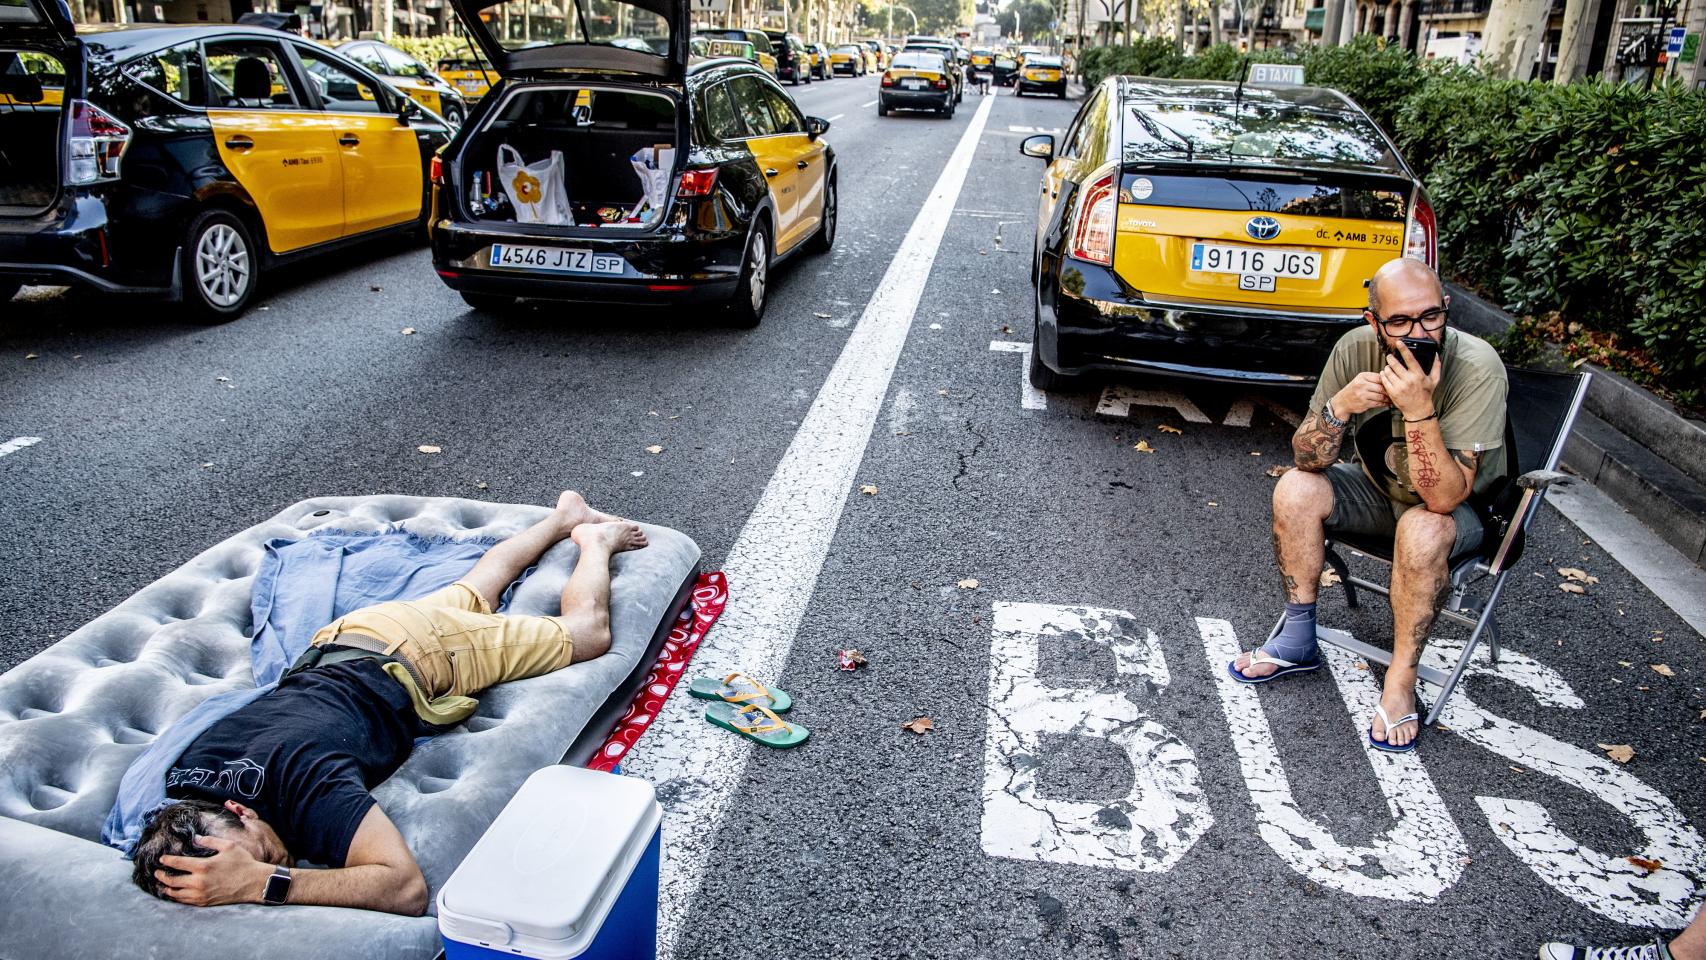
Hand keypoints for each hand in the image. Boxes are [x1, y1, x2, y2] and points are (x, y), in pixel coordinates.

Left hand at [155, 834, 271, 906]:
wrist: (254, 883)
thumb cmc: (243, 862)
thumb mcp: (229, 846)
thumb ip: (210, 841)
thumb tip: (196, 838)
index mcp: (203, 866)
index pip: (177, 864)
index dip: (167, 861)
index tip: (161, 859)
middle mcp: (199, 882)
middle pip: (172, 881)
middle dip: (161, 876)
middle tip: (157, 872)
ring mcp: (201, 894)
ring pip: (176, 894)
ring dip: (166, 889)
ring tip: (161, 885)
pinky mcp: (204, 902)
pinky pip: (184, 901)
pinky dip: (176, 897)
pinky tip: (174, 894)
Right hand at [1332, 371, 1389, 417]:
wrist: (1342, 402)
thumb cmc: (1353, 390)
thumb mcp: (1360, 380)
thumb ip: (1372, 379)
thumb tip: (1388, 379)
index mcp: (1362, 377)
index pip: (1380, 377)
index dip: (1388, 380)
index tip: (1393, 383)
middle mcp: (1362, 385)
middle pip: (1382, 387)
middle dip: (1389, 391)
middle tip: (1395, 392)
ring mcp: (1362, 395)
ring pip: (1381, 396)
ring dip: (1388, 398)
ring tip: (1392, 398)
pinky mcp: (1364, 404)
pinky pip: (1378, 403)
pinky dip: (1384, 404)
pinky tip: (1386, 403)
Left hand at [1379, 340, 1441, 419]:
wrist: (1418, 410)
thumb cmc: (1426, 394)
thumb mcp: (1434, 380)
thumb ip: (1436, 366)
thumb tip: (1436, 354)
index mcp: (1418, 375)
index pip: (1410, 359)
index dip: (1404, 349)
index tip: (1399, 342)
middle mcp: (1408, 380)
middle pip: (1395, 364)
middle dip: (1390, 358)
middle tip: (1389, 357)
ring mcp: (1399, 387)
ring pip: (1388, 371)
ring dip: (1387, 367)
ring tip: (1389, 367)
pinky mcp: (1392, 392)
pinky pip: (1384, 380)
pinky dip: (1383, 375)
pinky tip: (1386, 374)